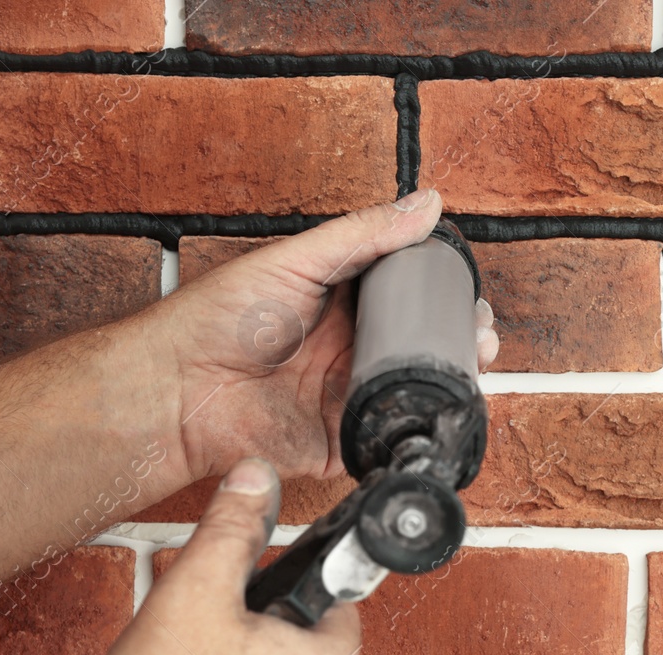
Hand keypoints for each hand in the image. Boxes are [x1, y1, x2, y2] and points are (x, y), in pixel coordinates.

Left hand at [143, 189, 499, 484]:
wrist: (180, 390)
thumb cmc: (218, 319)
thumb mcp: (297, 260)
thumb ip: (364, 236)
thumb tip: (426, 204)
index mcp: (341, 303)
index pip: (408, 297)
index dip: (444, 297)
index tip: (474, 298)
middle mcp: (349, 350)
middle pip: (420, 346)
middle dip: (459, 342)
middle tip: (482, 336)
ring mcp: (347, 396)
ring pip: (415, 392)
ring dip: (451, 384)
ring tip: (475, 368)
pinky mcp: (343, 442)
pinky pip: (390, 440)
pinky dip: (420, 431)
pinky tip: (444, 416)